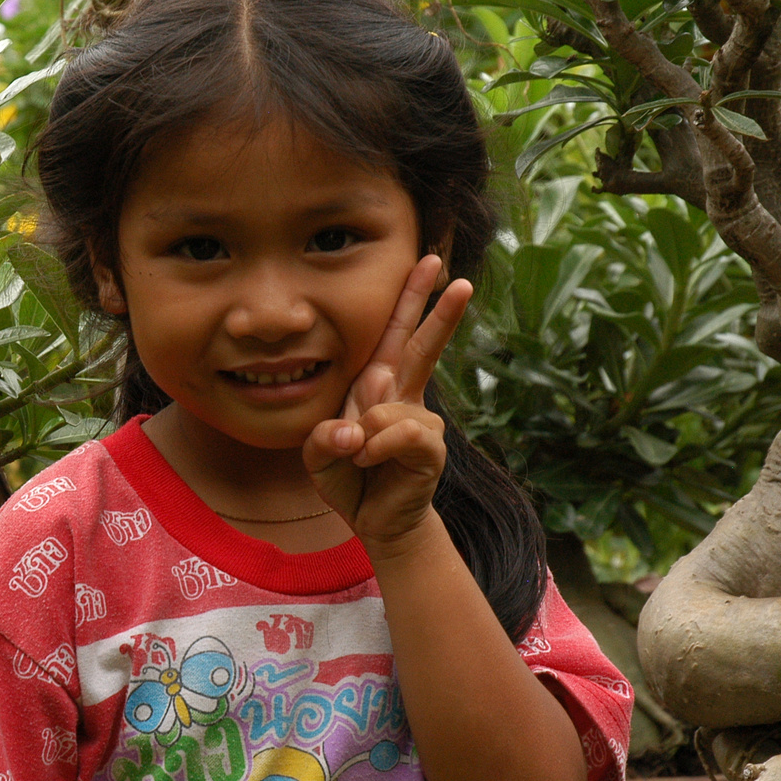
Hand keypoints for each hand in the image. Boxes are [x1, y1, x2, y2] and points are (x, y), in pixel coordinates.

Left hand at [303, 255, 472, 550]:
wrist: (371, 519)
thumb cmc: (347, 477)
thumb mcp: (318, 453)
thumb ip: (325, 437)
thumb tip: (355, 432)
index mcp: (378, 385)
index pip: (394, 334)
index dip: (411, 298)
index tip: (428, 260)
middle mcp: (403, 396)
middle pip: (422, 345)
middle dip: (439, 310)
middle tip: (462, 279)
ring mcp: (420, 421)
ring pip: (388, 407)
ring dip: (363, 432)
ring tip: (357, 456)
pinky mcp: (430, 448)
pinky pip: (400, 433)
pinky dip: (376, 448)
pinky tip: (369, 461)